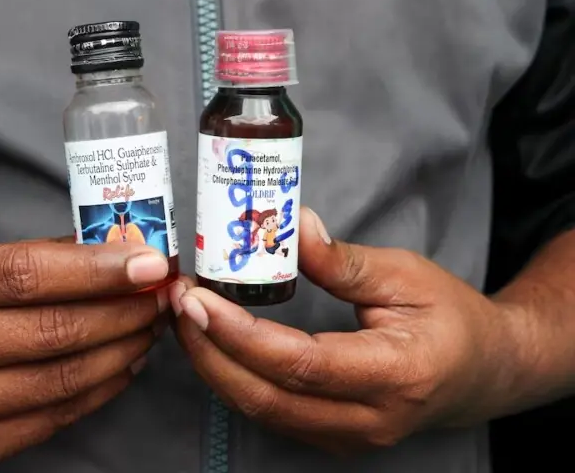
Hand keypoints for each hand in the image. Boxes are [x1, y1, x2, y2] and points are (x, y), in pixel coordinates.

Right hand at [0, 237, 169, 467]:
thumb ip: (35, 259)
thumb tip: (119, 253)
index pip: (26, 274)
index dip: (97, 269)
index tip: (150, 262)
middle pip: (53, 330)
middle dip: (124, 310)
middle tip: (162, 295)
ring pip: (63, 377)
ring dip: (123, 348)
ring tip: (150, 325)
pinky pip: (58, 415)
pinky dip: (103, 386)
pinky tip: (125, 361)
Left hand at [172, 208, 513, 454]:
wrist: (485, 371)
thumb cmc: (451, 317)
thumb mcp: (406, 275)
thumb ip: (343, 260)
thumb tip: (290, 226)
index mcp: (395, 374)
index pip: (301, 362)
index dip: (240, 333)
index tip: (198, 299)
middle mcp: (369, 419)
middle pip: (268, 396)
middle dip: (210, 351)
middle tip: (178, 303)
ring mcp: (350, 437)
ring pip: (262, 410)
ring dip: (215, 365)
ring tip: (187, 318)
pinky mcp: (334, 437)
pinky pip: (272, 412)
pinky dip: (235, 378)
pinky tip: (214, 343)